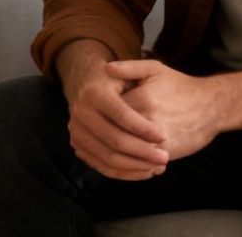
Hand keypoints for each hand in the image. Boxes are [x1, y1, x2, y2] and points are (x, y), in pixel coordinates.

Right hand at [60, 48, 168, 179]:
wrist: (89, 88)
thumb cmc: (115, 81)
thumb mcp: (126, 70)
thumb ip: (133, 68)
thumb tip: (123, 74)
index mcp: (94, 93)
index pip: (122, 115)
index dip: (144, 128)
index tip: (163, 136)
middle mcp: (81, 113)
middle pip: (114, 140)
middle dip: (142, 152)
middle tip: (164, 158)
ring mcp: (77, 132)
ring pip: (108, 158)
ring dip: (136, 166)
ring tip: (158, 167)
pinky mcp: (78, 146)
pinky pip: (102, 166)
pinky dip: (125, 173)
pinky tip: (144, 172)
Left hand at [105, 60, 221, 164]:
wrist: (211, 107)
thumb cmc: (180, 87)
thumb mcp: (156, 69)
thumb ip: (130, 67)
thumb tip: (106, 68)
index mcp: (141, 99)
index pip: (108, 111)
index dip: (101, 112)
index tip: (99, 112)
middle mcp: (147, 122)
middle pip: (113, 133)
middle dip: (103, 133)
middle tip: (98, 130)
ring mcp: (156, 141)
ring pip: (124, 151)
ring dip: (112, 151)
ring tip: (106, 145)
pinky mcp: (165, 155)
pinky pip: (139, 163)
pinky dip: (128, 162)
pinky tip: (121, 156)